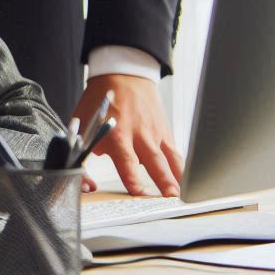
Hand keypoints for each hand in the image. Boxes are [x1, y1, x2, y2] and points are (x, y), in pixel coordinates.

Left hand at [71, 75, 182, 196]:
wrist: (123, 75)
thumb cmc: (101, 102)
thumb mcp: (83, 124)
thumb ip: (85, 154)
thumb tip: (89, 184)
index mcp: (116, 133)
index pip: (126, 160)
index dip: (132, 178)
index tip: (137, 192)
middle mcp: (138, 134)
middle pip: (153, 161)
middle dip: (163, 181)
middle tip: (170, 198)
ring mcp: (155, 134)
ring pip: (170, 159)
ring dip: (178, 179)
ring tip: (186, 196)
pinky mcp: (166, 134)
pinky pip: (176, 154)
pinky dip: (184, 169)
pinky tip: (191, 184)